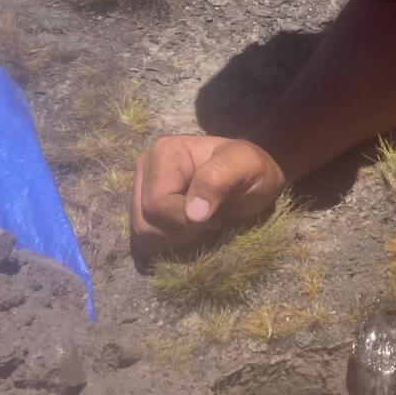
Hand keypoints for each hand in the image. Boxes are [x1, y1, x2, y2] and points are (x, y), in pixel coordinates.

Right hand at [130, 135, 286, 256]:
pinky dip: (169, 242)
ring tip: (201, 225)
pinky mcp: (144, 210)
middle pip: (146, 221)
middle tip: (211, 221)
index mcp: (164, 152)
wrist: (254, 181)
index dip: (186, 220)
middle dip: (182, 230)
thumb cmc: (252, 170)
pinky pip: (145, 239)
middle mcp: (145, 169)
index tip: (217, 218)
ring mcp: (141, 190)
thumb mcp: (245, 166)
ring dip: (175, 238)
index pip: (157, 203)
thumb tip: (192, 214)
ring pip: (143, 233)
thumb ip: (217, 180)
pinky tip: (191, 231)